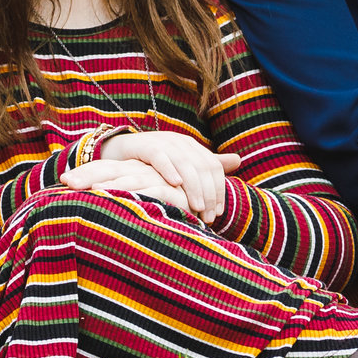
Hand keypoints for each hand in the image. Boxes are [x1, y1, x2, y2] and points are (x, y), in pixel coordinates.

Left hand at [58, 156, 190, 215]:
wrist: (201, 202)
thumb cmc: (165, 204)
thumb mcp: (140, 203)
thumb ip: (121, 204)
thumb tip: (90, 215)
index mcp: (129, 172)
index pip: (102, 169)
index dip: (83, 173)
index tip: (62, 181)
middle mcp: (139, 172)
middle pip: (109, 170)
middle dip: (86, 175)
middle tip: (66, 182)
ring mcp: (155, 179)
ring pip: (129, 179)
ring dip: (111, 184)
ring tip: (92, 190)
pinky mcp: (172, 190)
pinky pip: (154, 191)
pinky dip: (141, 194)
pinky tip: (128, 197)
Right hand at [99, 131, 241, 224]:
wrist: (118, 153)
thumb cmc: (152, 165)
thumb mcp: (181, 166)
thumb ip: (206, 165)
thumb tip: (239, 160)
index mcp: (192, 146)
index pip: (214, 168)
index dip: (219, 190)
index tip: (217, 214)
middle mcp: (181, 142)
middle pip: (203, 167)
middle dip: (208, 193)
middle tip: (208, 216)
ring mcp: (164, 141)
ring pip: (186, 163)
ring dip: (193, 187)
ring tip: (196, 207)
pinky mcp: (146, 145)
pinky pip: (161, 157)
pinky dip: (169, 170)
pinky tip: (175, 185)